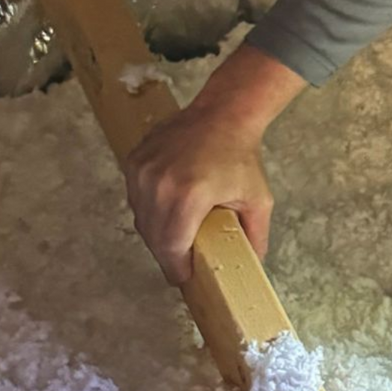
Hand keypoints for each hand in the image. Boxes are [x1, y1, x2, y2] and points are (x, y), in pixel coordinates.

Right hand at [122, 45, 301, 284]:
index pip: (171, 247)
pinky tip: (167, 209)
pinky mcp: (134, 162)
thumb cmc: (241, 157)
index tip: (184, 276)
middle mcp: (159, 184)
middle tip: (181, 259)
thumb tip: (252, 264)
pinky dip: (148, 209)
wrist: (223, 114)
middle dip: (167, 254)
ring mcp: (143, 171)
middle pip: (153, 238)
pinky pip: (135, 198)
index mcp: (189, 196)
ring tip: (176, 234)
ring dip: (156, 233)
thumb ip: (255, 236)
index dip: (176, 268)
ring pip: (141, 219)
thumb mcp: (258, 200)